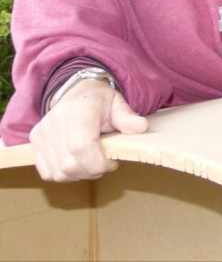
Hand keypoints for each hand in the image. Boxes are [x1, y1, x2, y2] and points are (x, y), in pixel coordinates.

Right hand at [29, 79, 148, 181]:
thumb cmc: (100, 100)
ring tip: (93, 163)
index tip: (112, 163)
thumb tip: (141, 128)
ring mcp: (42, 133)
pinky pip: (47, 172)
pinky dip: (64, 175)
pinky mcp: (35, 143)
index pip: (81, 147)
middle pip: (69, 164)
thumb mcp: (118, 103)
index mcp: (77, 111)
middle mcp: (55, 122)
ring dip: (79, 175)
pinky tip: (78, 164)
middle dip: (92, 171)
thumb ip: (128, 117)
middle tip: (105, 164)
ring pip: (58, 172)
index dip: (98, 163)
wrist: (77, 92)